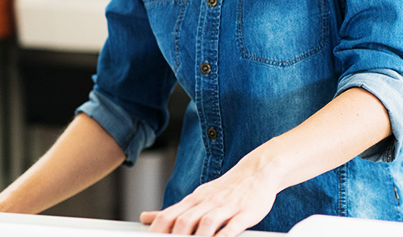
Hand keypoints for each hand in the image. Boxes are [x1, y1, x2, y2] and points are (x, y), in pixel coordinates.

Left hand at [139, 160, 279, 235]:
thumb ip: (173, 210)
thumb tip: (145, 217)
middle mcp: (208, 202)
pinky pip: (233, 227)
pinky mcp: (245, 212)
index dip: (157, 232)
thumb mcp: (197, 197)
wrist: (257, 171)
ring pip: (207, 223)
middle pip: (185, 221)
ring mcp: (227, 206)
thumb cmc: (226, 189)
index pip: (169, 216)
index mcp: (194, 200)